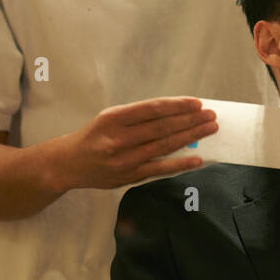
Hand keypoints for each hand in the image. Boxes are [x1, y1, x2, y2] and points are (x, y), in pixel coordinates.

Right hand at [61, 97, 217, 190]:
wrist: (68, 164)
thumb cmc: (94, 136)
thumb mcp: (109, 117)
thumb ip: (138, 116)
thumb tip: (176, 114)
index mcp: (114, 118)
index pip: (152, 109)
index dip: (177, 105)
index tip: (197, 103)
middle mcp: (119, 138)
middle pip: (162, 127)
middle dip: (190, 120)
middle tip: (211, 115)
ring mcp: (124, 159)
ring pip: (164, 146)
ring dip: (190, 137)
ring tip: (209, 129)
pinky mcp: (129, 176)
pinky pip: (159, 169)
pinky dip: (179, 164)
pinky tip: (197, 158)